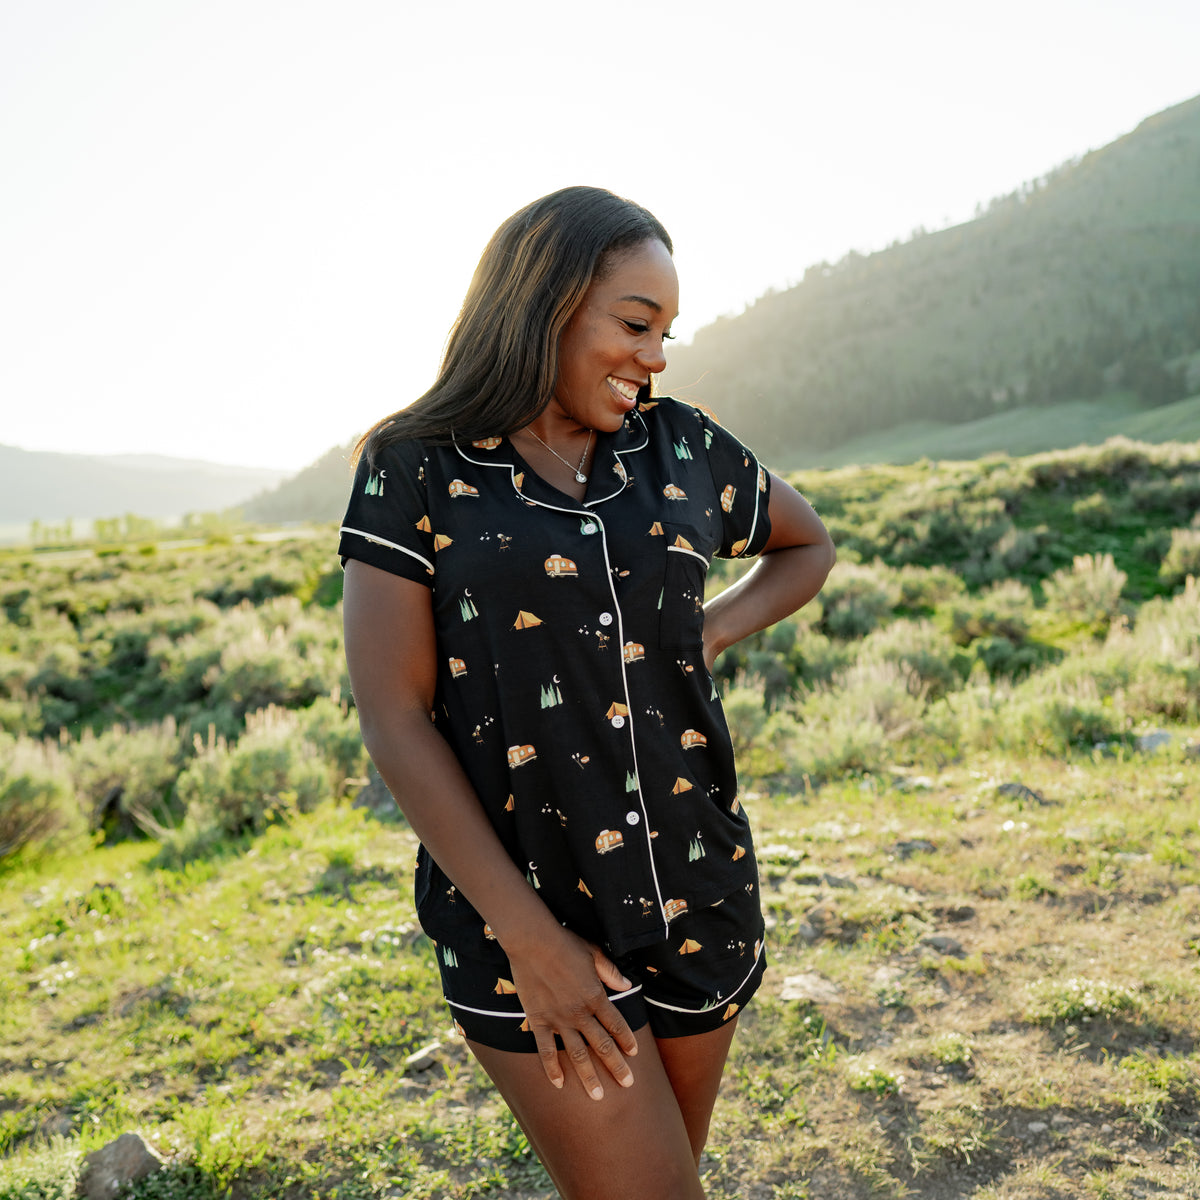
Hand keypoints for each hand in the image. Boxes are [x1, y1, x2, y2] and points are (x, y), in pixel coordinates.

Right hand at [506, 927, 638, 1097]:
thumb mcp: (594, 953)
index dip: (626, 1039)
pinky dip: (552, 1068)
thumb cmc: (565, 943)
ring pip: (577, 1054)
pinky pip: (547, 1050)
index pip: (616, 1024)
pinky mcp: (539, 1020)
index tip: (635, 1053)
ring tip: (598, 1096)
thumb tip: (627, 984)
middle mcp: (580, 1012)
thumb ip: (610, 972)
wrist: (533, 942)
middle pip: (602, 1045)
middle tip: (628, 1084)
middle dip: (616, 1066)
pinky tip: (559, 1084)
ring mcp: (559, 1019)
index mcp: (596, 995)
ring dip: (589, 1076)